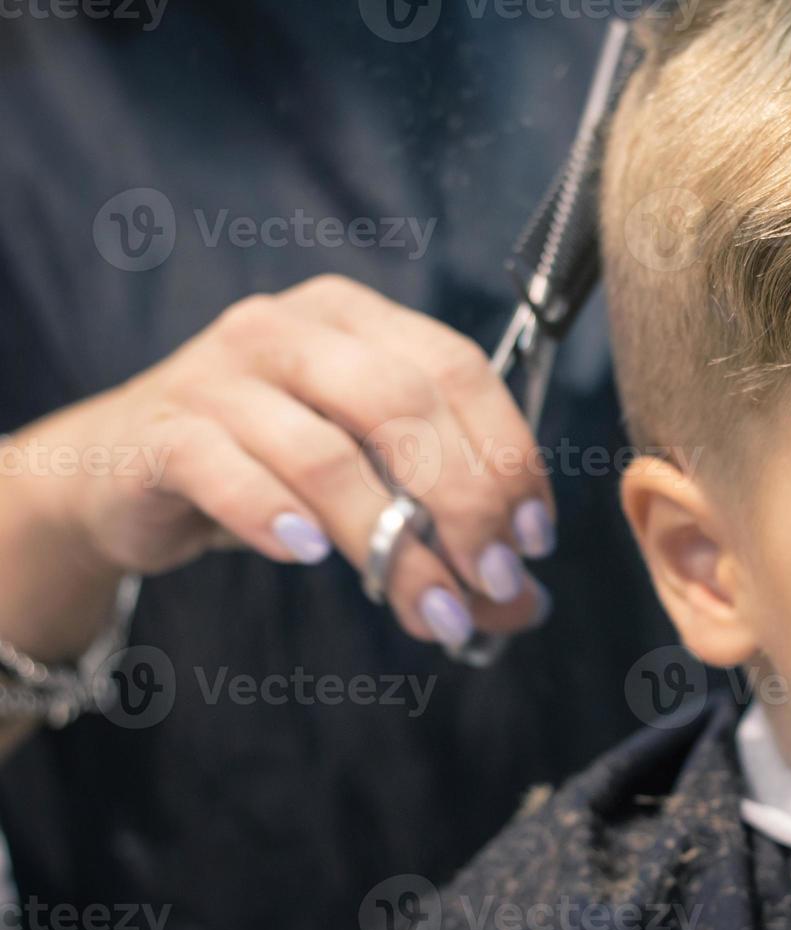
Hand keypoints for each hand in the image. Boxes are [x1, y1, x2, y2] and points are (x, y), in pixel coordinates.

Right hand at [35, 275, 555, 648]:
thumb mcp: (368, 486)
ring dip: (388, 542)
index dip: (508, 454)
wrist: (118, 473)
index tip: (533, 538)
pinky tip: (311, 555)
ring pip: (326, 453)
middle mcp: (292, 327)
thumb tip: (525, 605)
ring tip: (428, 609)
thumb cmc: (268, 468)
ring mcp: (219, 372)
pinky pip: (228, 472)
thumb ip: (446, 534)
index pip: (459, 369)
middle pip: (404, 406)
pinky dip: (276, 516)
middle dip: (464, 502)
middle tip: (493, 582)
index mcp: (358, 320)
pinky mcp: (161, 430)